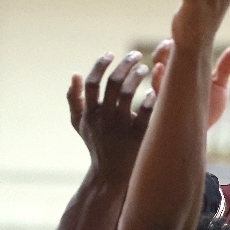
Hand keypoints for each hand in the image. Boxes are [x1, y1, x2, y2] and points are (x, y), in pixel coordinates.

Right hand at [67, 52, 155, 180]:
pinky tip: (155, 90)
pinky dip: (149, 98)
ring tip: (145, 69)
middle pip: (113, 82)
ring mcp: (120, 127)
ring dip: (137, 76)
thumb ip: (74, 99)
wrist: (110, 175)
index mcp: (89, 113)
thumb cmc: (96, 145)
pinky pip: (145, 112)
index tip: (110, 54)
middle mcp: (103, 118)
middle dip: (125, 64)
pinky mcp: (137, 136)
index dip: (100, 65)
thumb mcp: (80, 124)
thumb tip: (74, 74)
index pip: (92, 82)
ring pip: (127, 93)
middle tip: (136, 55)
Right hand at [151, 39, 229, 127]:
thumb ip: (224, 69)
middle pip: (160, 58)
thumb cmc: (208, 109)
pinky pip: (154, 90)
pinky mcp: (161, 105)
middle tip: (170, 43)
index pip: (173, 52)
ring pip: (155, 72)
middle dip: (163, 49)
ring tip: (166, 53)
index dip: (174, 43)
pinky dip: (157, 78)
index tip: (179, 37)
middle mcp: (170, 80)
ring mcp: (163, 92)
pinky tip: (159, 70)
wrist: (203, 132)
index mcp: (182, 71)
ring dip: (159, 60)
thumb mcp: (218, 86)